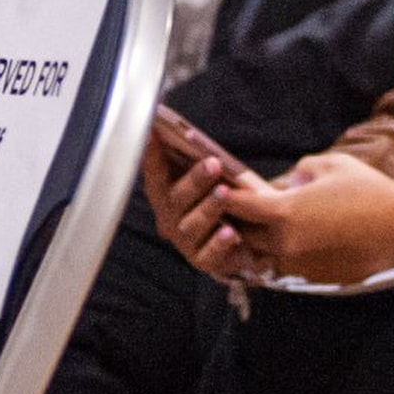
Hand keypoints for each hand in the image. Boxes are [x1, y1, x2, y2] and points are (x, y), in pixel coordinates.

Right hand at [142, 134, 264, 283]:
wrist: (241, 240)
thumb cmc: (220, 201)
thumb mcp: (211, 180)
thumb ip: (200, 162)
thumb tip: (192, 133)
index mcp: (165, 195)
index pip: (155, 174)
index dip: (152, 156)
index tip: (153, 134)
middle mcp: (169, 218)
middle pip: (175, 199)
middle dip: (194, 180)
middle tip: (213, 163)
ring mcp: (184, 241)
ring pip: (191, 225)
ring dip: (208, 207)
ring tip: (225, 192)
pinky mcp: (202, 261)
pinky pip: (209, 253)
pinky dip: (219, 242)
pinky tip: (231, 232)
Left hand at [217, 150, 393, 288]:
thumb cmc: (371, 191)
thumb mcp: (334, 165)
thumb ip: (302, 170)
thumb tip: (290, 182)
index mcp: (285, 212)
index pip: (239, 205)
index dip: (227, 196)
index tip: (221, 189)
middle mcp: (285, 242)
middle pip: (242, 236)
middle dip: (235, 223)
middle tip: (231, 212)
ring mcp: (298, 265)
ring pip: (260, 258)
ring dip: (256, 246)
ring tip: (256, 232)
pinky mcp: (313, 280)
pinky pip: (285, 269)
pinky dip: (281, 259)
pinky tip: (289, 247)